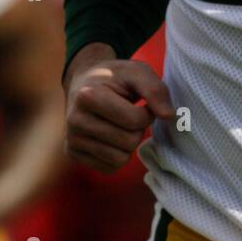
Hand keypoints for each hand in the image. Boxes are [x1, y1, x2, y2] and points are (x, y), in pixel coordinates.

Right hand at [64, 53, 174, 173]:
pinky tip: (112, 136)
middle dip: (138, 129)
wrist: (84, 82)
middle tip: (131, 114)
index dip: (148, 113)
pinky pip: (109, 168)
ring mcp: (71, 139)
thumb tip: (169, 116)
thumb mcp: (137, 72)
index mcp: (88, 96)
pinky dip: (118, 155)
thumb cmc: (115, 77)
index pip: (134, 120)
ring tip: (121, 124)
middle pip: (128, 142)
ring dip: (129, 143)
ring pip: (120, 159)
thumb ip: (156, 90)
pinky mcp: (72, 153)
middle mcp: (74, 120)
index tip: (142, 103)